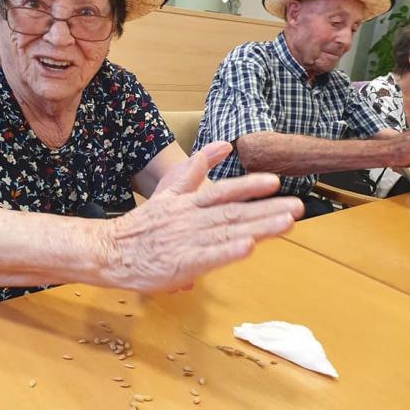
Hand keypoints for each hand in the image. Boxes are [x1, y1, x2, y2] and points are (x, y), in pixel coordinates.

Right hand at [101, 143, 302, 292]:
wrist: (111, 250)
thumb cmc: (144, 225)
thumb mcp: (169, 190)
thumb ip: (196, 169)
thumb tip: (223, 145)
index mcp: (188, 203)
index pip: (223, 192)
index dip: (249, 186)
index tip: (275, 182)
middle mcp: (190, 219)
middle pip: (234, 212)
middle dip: (268, 209)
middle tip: (298, 206)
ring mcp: (187, 241)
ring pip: (228, 232)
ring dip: (259, 228)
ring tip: (286, 223)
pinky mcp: (181, 264)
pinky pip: (208, 257)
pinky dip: (228, 251)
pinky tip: (248, 248)